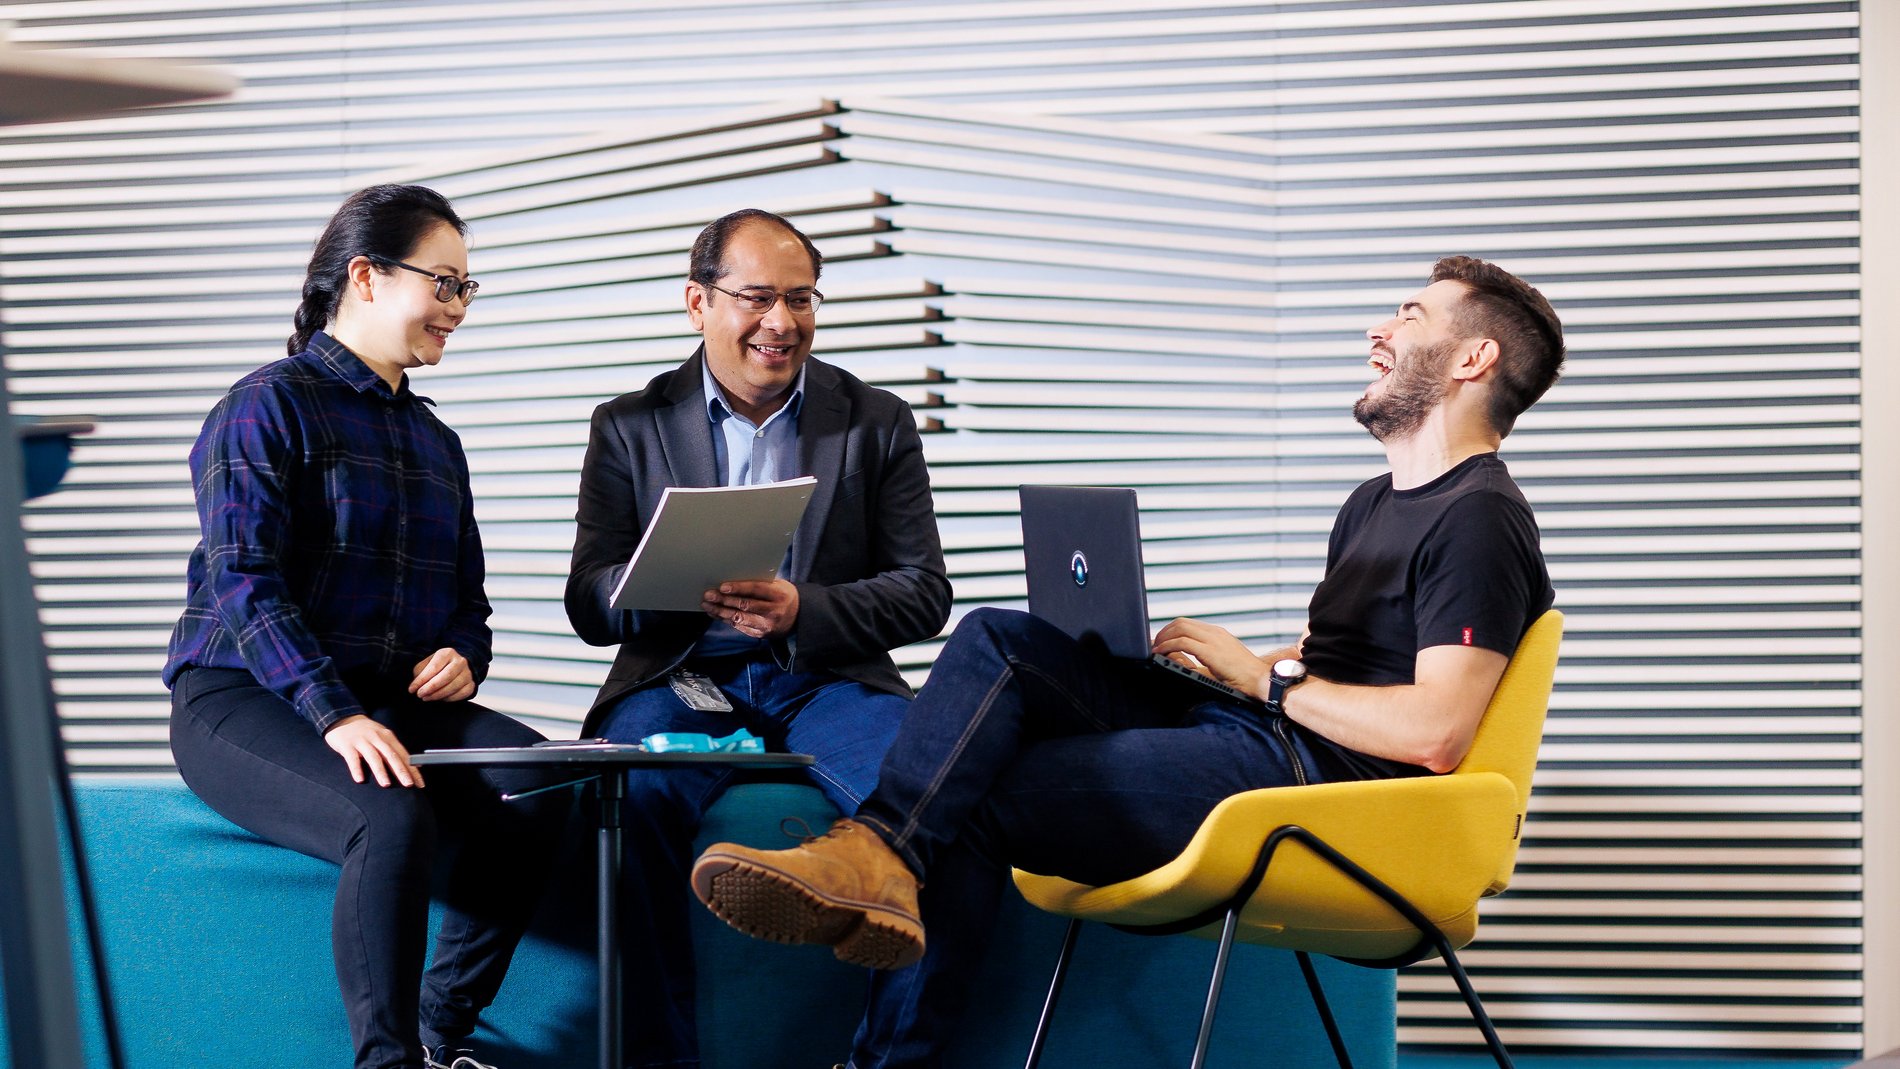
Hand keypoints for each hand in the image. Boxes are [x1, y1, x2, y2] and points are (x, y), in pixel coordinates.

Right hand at [323, 715, 423, 788]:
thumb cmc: (367, 733)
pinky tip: (360, 780)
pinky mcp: (347, 745)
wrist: (343, 719)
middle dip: (401, 770)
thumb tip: (416, 766)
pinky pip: (352, 759)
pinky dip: (356, 769)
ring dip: (380, 771)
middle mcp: (377, 738)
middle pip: (391, 755)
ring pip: (373, 757)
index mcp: (388, 737)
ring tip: (386, 784)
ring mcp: (362, 741)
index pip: (403, 755)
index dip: (412, 769)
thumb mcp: (383, 737)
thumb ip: (396, 751)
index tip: (420, 784)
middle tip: (408, 784)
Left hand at [410, 647, 475, 701]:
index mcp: (447, 653)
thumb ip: (420, 671)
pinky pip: (461, 694)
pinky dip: (449, 698)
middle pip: (446, 677)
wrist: (458, 664)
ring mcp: (468, 673)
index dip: (421, 680)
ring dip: (438, 695)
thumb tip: (415, 685)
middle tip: (420, 694)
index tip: (412, 689)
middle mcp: (460, 662)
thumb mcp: (428, 662)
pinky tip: (440, 698)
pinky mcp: (471, 684)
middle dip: (431, 688)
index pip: (434, 667)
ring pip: (454, 687)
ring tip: (427, 697)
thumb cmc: (439, 665)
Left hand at [703, 578, 799, 638]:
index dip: (738, 588)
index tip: (722, 587)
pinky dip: (725, 620)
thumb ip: (761, 582)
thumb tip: (734, 578)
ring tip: (707, 605)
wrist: (798, 617)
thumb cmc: (783, 595)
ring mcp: (767, 625)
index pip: (756, 590)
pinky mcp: (761, 635)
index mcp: (779, 595)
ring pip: (740, 618)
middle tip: (709, 595)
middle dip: (724, 600)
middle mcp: (773, 611)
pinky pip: (740, 627)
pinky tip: (716, 613)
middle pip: (745, 605)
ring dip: (720, 611)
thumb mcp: (779, 585)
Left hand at [1151, 618, 1269, 698]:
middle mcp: (1215, 633)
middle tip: (1154, 644)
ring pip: (1180, 629)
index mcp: (1217, 634)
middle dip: (1164, 632)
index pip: (1188, 623)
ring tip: (1155, 649)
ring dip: (1163, 638)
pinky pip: (1183, 643)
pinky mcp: (1211, 652)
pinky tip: (1162, 653)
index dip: (1170, 630)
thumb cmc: (1241, 676)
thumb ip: (1199, 657)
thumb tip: (1177, 656)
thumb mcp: (1218, 662)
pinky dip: (1168, 646)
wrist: (1260, 680)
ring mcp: (1213, 640)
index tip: (1161, 640)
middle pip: (1181, 622)